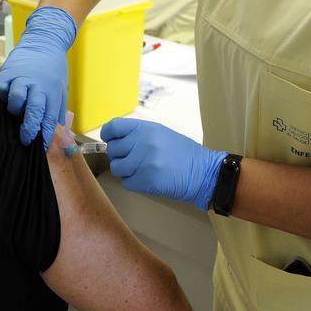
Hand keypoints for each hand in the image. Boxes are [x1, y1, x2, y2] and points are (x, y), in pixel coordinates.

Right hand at [0, 6, 76, 147]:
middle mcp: (38, 86)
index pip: (49, 118)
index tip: (40, 146)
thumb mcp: (62, 87)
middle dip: (28, 129)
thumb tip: (59, 130)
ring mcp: (22, 78)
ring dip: (15, 109)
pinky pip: (0, 89)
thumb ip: (59, 108)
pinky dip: (1, 95)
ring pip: (15, 100)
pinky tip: (6, 95)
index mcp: (53, 92)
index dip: (44, 134)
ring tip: (16, 110)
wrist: (45, 41)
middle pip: (33, 112)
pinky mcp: (8, 71)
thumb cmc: (53, 68)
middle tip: (25, 139)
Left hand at [102, 118, 225, 210]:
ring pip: (117, 168)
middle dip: (120, 156)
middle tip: (134, 159)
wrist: (202, 172)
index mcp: (145, 128)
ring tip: (142, 169)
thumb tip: (112, 141)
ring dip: (126, 171)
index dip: (108, 135)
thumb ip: (136, 135)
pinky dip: (134, 183)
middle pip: (112, 150)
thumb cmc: (181, 153)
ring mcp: (143, 162)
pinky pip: (126, 183)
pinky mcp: (145, 181)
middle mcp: (142, 143)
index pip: (113, 127)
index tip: (110, 140)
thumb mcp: (160, 133)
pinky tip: (149, 178)